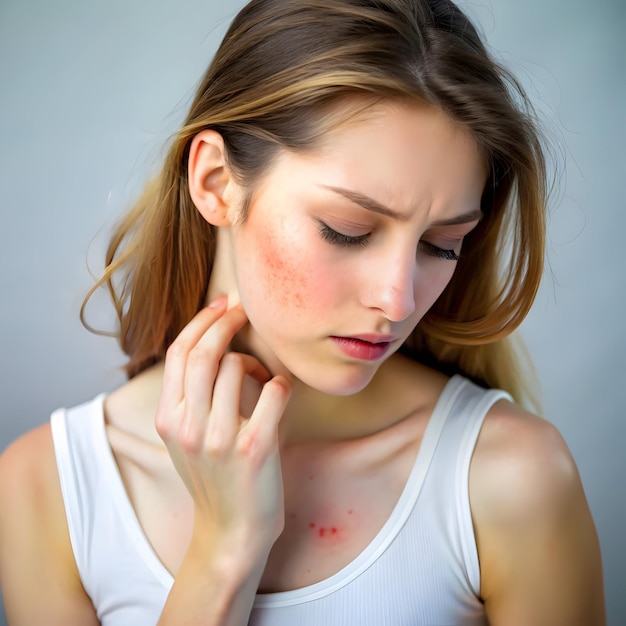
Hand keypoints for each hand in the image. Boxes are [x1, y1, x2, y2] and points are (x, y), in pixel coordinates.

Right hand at [155, 298, 291, 563]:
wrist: (231, 531)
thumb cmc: (214, 477)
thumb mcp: (186, 437)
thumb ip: (188, 396)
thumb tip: (211, 341)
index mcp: (168, 419)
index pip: (178, 354)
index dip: (201, 322)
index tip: (222, 304)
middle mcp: (188, 427)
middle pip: (204, 354)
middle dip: (226, 322)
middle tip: (244, 311)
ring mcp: (220, 439)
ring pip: (237, 367)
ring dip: (256, 360)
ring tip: (263, 375)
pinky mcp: (254, 448)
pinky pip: (274, 392)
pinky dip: (281, 383)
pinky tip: (281, 392)